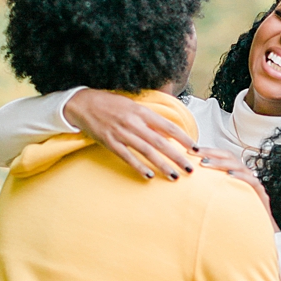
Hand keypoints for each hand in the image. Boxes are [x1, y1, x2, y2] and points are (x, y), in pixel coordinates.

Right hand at [63, 88, 197, 180]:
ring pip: (146, 152)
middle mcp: (134, 123)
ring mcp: (121, 134)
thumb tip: (169, 133)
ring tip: (174, 175)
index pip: (169, 127)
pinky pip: (127, 157)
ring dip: (162, 165)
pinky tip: (149, 176)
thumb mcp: (134, 106)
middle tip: (190, 169)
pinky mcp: (110, 143)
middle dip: (177, 156)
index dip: (184, 138)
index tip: (196, 149)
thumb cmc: (111, 104)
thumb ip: (151, 120)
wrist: (84, 104)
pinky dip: (138, 167)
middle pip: (160, 143)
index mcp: (142, 112)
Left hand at [196, 148, 277, 227]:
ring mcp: (253, 182)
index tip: (190, 150)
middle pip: (229, 156)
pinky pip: (251, 181)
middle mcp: (244, 174)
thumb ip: (207, 188)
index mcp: (235, 172)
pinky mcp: (260, 193)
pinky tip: (228, 175)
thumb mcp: (217, 198)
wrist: (254, 232)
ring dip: (221, 163)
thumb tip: (185, 181)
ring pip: (238, 166)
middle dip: (211, 153)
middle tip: (194, 153)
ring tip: (205, 164)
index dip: (207, 151)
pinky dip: (240, 176)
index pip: (221, 155)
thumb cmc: (233, 215)